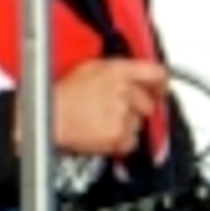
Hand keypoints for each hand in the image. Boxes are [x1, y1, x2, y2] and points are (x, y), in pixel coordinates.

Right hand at [55, 54, 171, 162]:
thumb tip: (135, 75)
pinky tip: (103, 132)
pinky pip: (132, 141)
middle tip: (117, 109)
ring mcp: (123, 115)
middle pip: (148, 102)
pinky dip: (121, 141)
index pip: (155, 73)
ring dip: (126, 124)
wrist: (48, 119)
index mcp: (117, 71)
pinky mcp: (119, 136)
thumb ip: (117, 71)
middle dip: (137, 107)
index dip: (161, 82)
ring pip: (140, 123)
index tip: (160, 88)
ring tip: (103, 120)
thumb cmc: (61, 96)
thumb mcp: (89, 69)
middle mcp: (123, 91)